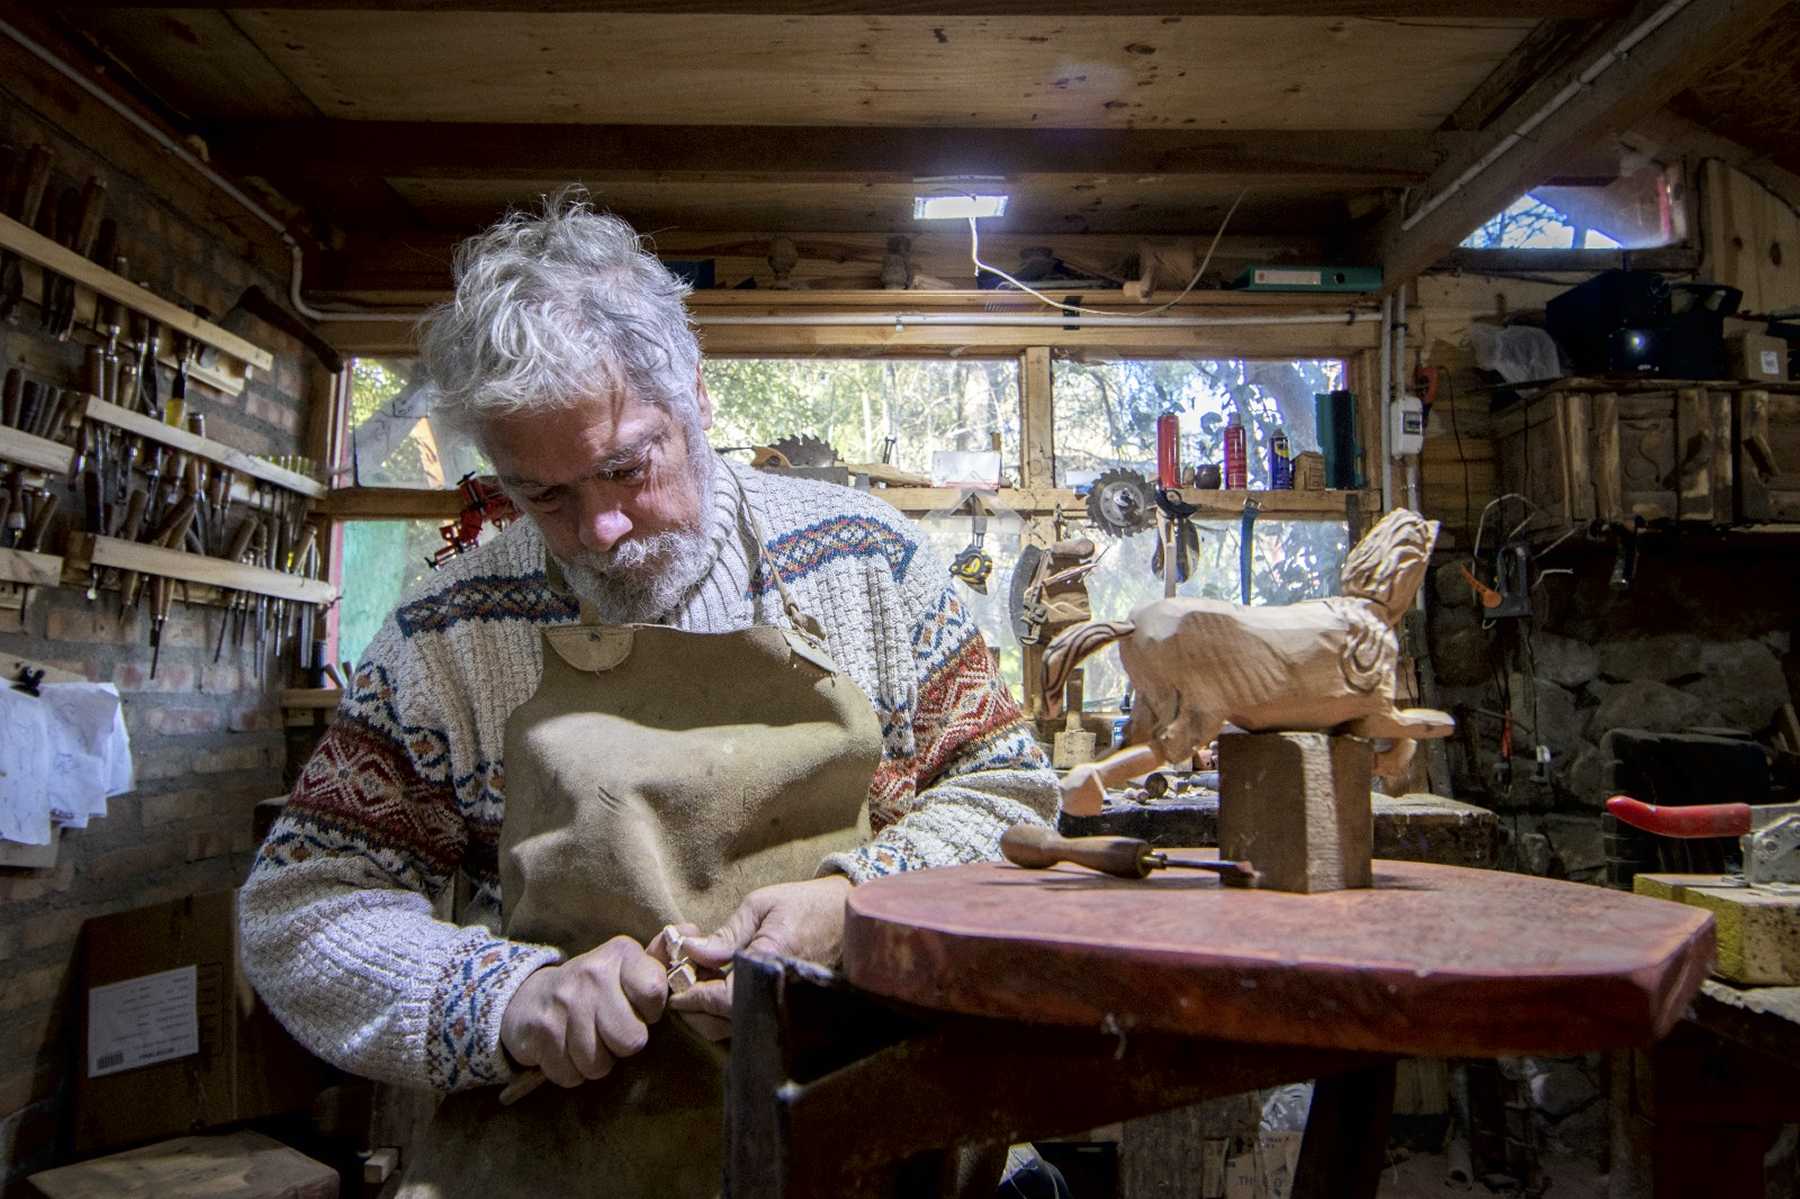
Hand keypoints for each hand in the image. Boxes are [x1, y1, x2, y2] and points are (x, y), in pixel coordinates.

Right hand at [499, 934, 667, 1088]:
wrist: (530, 998)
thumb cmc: (595, 987)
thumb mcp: (628, 965)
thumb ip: (661, 956)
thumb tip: (692, 930)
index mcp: (621, 954)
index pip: (655, 992)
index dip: (652, 1011)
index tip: (640, 1009)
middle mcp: (592, 973)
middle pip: (631, 1039)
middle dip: (624, 1044)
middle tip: (612, 1030)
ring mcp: (563, 1003)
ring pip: (599, 1063)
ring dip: (597, 1062)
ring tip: (591, 1040)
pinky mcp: (542, 1031)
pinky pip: (571, 1074)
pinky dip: (572, 1071)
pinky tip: (568, 1050)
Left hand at [668, 876, 852, 1036]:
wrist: (852, 916)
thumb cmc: (806, 904)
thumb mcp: (762, 905)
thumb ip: (726, 933)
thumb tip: (691, 951)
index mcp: (769, 963)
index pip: (718, 998)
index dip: (691, 994)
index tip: (674, 985)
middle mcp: (777, 993)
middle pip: (722, 1022)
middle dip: (696, 1008)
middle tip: (685, 983)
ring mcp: (786, 1006)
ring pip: (736, 1029)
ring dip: (712, 1013)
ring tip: (704, 984)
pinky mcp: (791, 1010)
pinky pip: (753, 1022)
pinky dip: (732, 1012)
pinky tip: (726, 988)